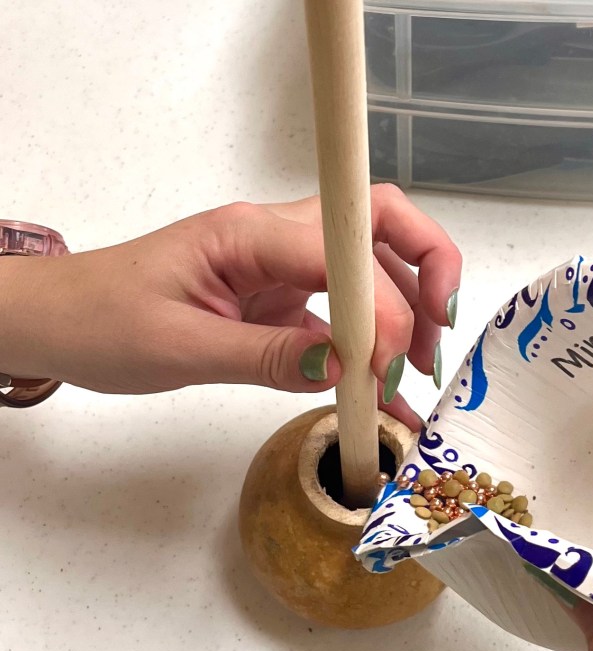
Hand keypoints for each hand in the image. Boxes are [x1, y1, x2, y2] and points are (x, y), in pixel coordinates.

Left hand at [0, 187, 460, 425]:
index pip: (343, 250)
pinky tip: (388, 392)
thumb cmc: (102, 321)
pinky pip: (342, 319)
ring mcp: (282, 269)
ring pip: (371, 270)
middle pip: (378, 224)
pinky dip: (373, 350)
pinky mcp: (281, 302)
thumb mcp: (181, 347)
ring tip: (420, 373)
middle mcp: (275, 239)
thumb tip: (341, 366)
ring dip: (409, 311)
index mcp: (248, 236)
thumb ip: (266, 357)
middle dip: (425, 271)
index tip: (393, 361)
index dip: (383, 302)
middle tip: (439, 338)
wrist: (61, 321)